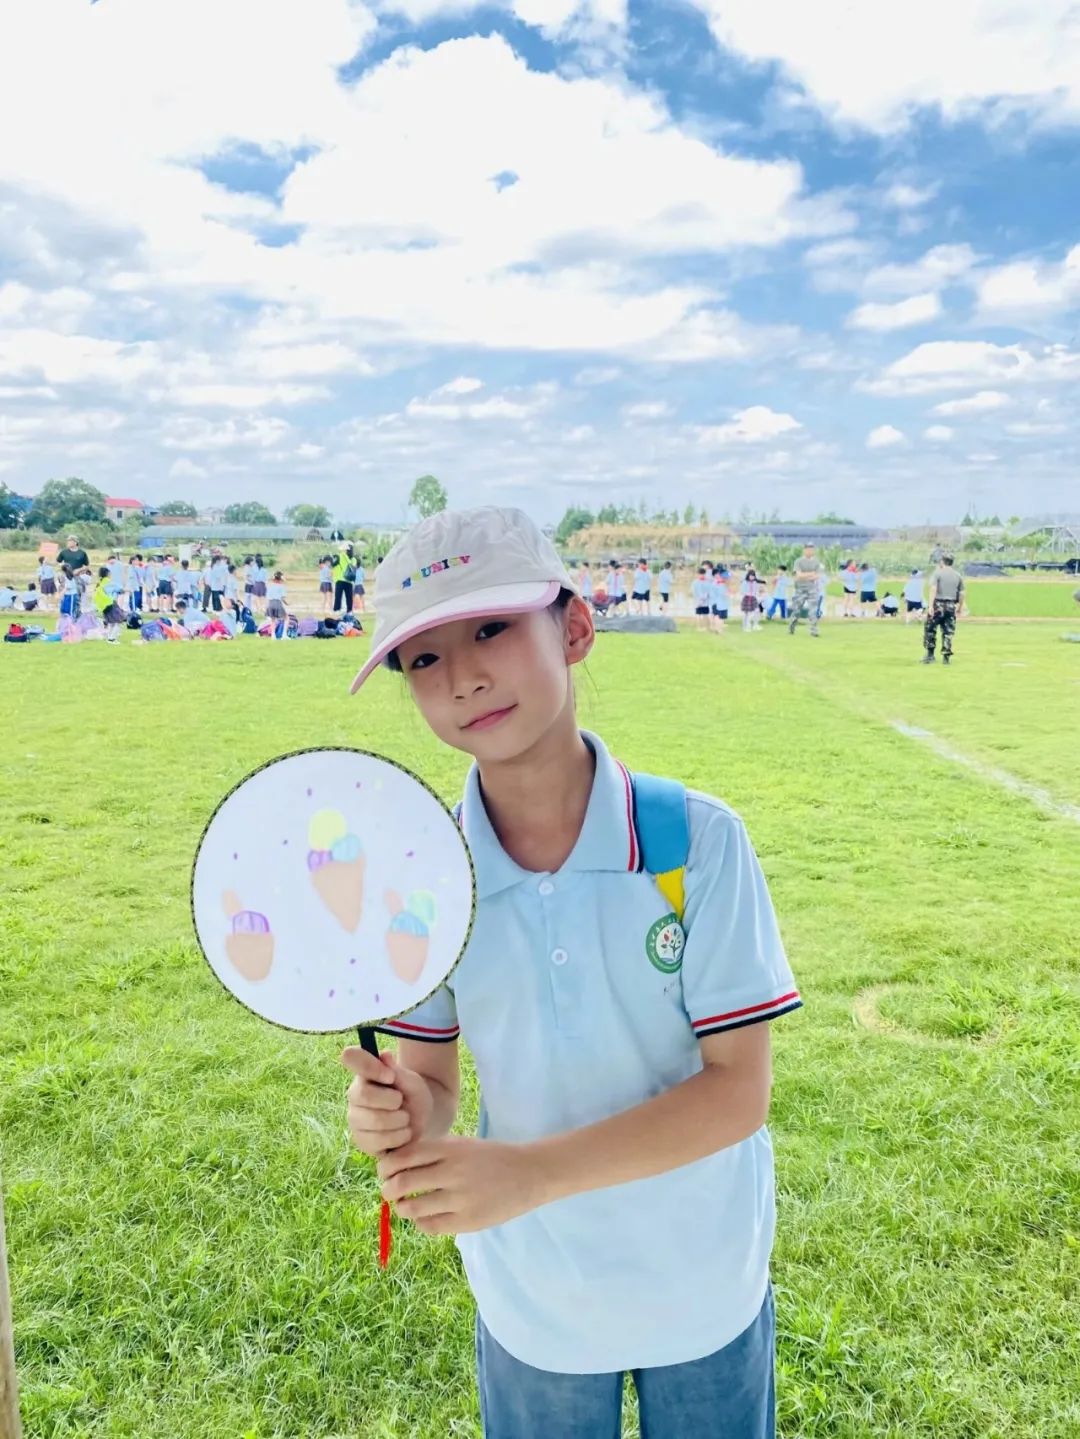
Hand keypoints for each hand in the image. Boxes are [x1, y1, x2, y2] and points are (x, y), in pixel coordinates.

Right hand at [341, 1046, 433, 1156]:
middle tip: (402, 1102)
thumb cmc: (414, 1096)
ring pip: (375, 1121)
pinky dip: (398, 1138)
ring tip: (404, 1119)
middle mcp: (354, 1094)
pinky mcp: (361, 1141)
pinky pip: (378, 1141)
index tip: (390, 1076)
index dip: (370, 1066)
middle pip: (364, 1095)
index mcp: (365, 1073)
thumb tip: (384, 1055)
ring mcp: (355, 1119)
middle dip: (394, 1100)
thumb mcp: (412, 1081)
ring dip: (400, 1121)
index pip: (350, 1057)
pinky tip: (401, 1133)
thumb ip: (398, 1071)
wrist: (423, 1122)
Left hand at [377, 1136, 546, 1235]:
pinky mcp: (468, 1221)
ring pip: (412, 1208)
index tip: (385, 1172)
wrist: (529, 1173)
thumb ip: (431, 1152)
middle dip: (388, 1190)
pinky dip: (420, 1223)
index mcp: (449, 1148)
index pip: (402, 1157)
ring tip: (406, 1206)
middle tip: (389, 1192)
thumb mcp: (461, 1144)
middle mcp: (452, 1171)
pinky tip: (424, 1217)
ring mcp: (460, 1198)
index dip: (386, 1167)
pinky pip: (430, 1226)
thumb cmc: (489, 1157)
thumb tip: (392, 1166)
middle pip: (402, 1183)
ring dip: (402, 1208)